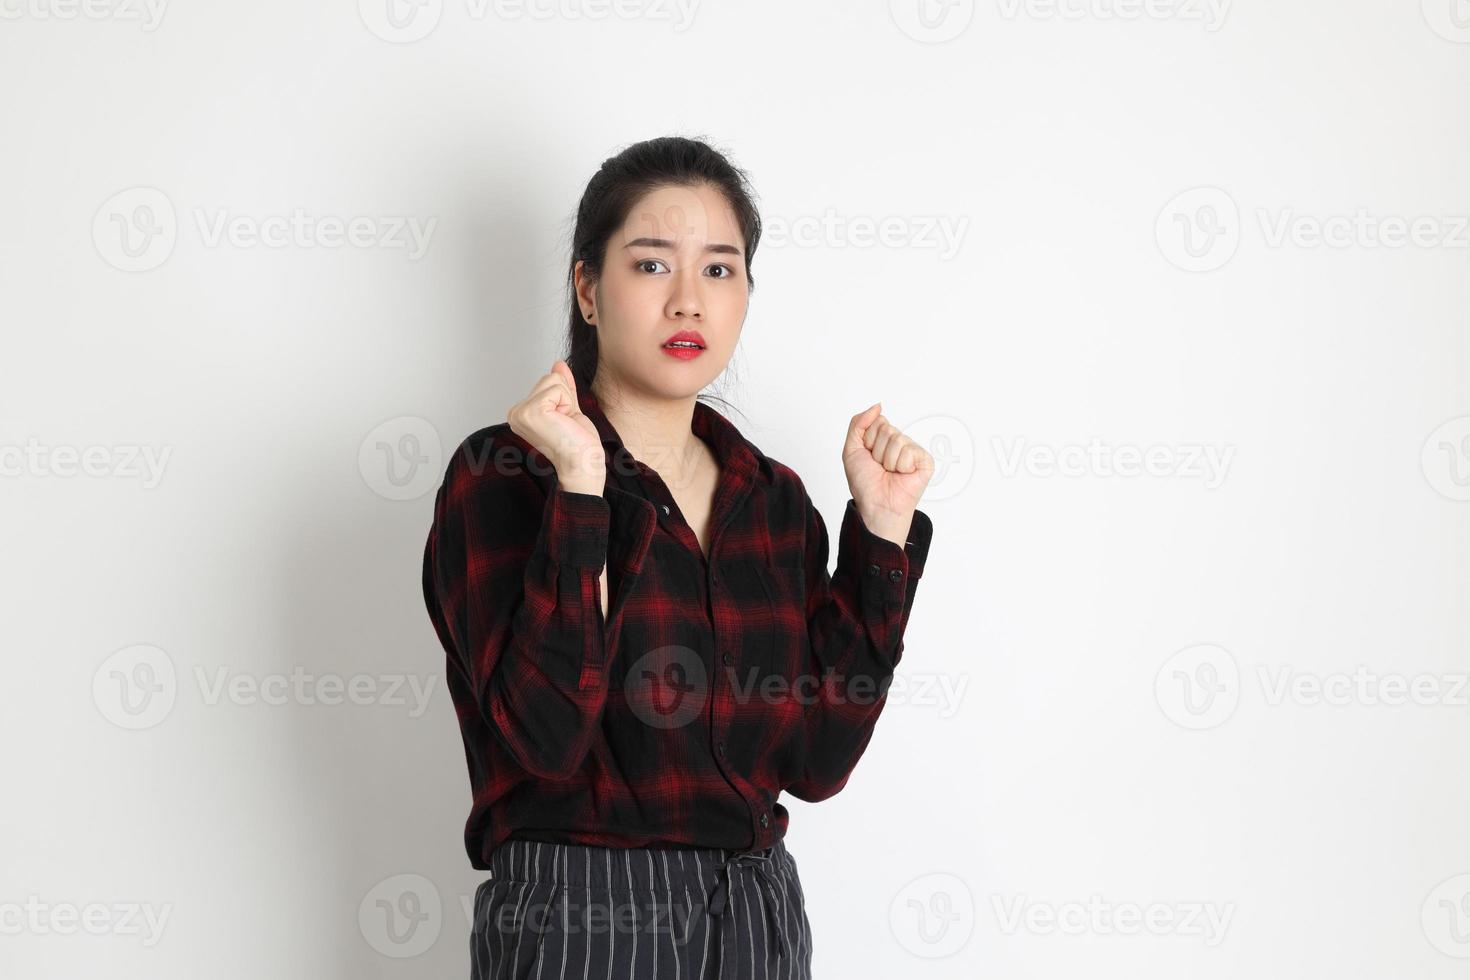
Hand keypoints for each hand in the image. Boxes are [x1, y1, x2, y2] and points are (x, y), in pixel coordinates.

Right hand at [507, 360, 605, 492]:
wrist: (584, 465)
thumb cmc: (578, 445)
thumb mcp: (569, 408)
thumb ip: (562, 387)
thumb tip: (558, 364)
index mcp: (521, 413)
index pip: (548, 382)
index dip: (564, 399)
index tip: (563, 423)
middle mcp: (516, 412)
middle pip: (550, 378)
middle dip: (566, 398)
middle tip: (565, 424)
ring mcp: (521, 412)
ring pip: (554, 380)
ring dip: (567, 402)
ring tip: (564, 424)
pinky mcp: (532, 411)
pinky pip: (557, 388)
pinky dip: (567, 404)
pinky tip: (563, 423)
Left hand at [842, 402, 934, 545]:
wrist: (876, 505)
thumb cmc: (865, 483)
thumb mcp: (851, 450)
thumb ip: (858, 424)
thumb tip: (877, 406)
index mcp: (884, 439)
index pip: (878, 421)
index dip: (868, 440)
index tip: (869, 457)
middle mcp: (900, 442)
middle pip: (887, 428)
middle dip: (878, 450)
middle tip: (880, 468)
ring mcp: (913, 451)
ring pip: (897, 439)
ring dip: (888, 460)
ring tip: (890, 473)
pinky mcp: (925, 461)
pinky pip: (909, 450)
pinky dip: (901, 465)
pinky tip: (902, 475)